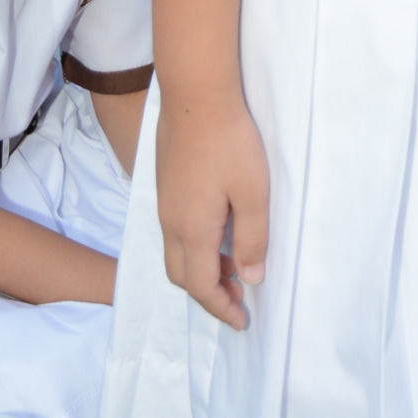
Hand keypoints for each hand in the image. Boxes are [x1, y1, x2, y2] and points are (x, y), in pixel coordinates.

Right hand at [156, 94, 269, 328]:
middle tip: (237, 298)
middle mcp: (171, 224)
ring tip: (233, 269)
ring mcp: (164, 204)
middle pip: (182, 276)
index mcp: (192, 231)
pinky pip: (175, 233)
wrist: (196, 96)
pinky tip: (218, 232)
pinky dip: (195, 248)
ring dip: (202, 270)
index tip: (242, 321)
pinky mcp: (166, 185)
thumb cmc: (230, 144)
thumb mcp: (253, 194)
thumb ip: (252, 239)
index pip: (201, 287)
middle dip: (208, 294)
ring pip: (177, 254)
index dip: (221, 308)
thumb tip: (249, 278)